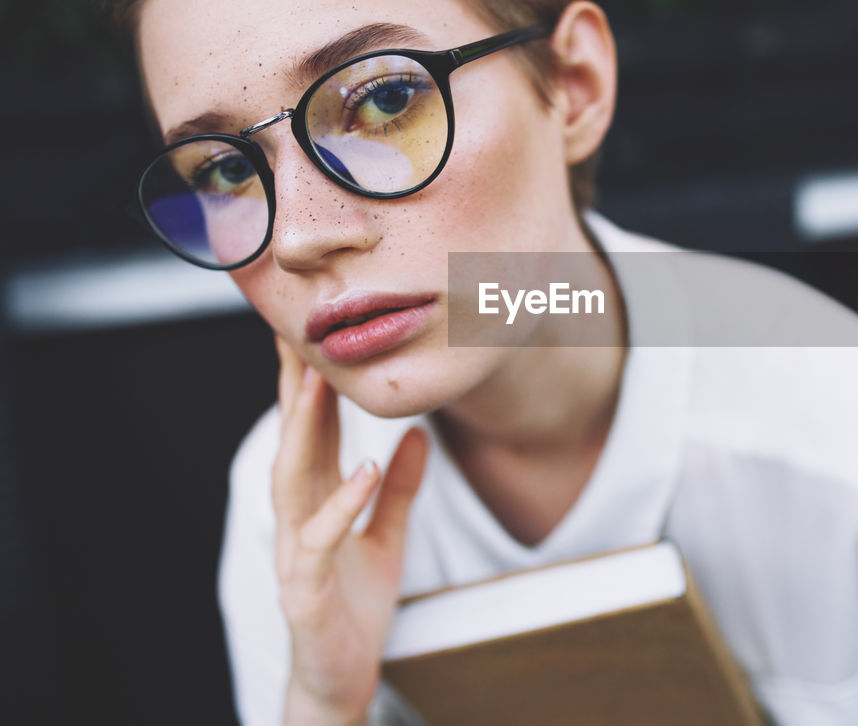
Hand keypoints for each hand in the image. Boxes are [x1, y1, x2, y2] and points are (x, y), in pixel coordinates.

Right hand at [272, 336, 428, 725]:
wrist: (340, 678)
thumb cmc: (354, 607)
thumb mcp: (387, 539)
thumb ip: (399, 490)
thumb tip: (417, 435)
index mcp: (315, 503)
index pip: (311, 431)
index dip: (311, 381)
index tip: (316, 329)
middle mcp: (297, 518)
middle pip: (293, 440)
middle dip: (293, 385)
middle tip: (298, 328)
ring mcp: (294, 552)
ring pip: (292, 478)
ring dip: (304, 427)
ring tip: (316, 379)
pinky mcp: (304, 589)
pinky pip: (318, 540)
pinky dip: (341, 503)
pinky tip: (364, 468)